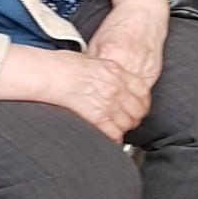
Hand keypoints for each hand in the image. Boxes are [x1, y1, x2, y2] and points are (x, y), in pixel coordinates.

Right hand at [0, 49, 146, 141]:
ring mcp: (109, 104)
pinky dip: (115, 139)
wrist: (54, 74)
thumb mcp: (95, 60)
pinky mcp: (98, 118)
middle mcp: (117, 89)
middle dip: (135, 118)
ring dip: (124, 128)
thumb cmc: (66, 65)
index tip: (140, 106)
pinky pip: (114, 134)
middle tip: (130, 120)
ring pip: (128, 124)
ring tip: (118, 129)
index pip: (143, 91)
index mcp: (118, 73)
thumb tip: (113, 77)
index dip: (143, 102)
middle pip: (138, 110)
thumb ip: (109, 71)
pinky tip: (111, 138)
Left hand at [90, 0, 167, 96]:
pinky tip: (129, 92)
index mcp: (111, 52)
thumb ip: (92, 60)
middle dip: (108, 96)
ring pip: (131, 93)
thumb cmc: (121, 24)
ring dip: (123, 97)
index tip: (91, 93)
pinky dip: (135, 92)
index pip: (100, 81)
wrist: (144, 12)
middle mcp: (129, 61)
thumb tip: (84, 77)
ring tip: (115, 98)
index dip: (95, 89)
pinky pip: (143, 89)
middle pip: (116, 89)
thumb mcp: (97, 40)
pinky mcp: (154, 71)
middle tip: (102, 98)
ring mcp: (143, 68)